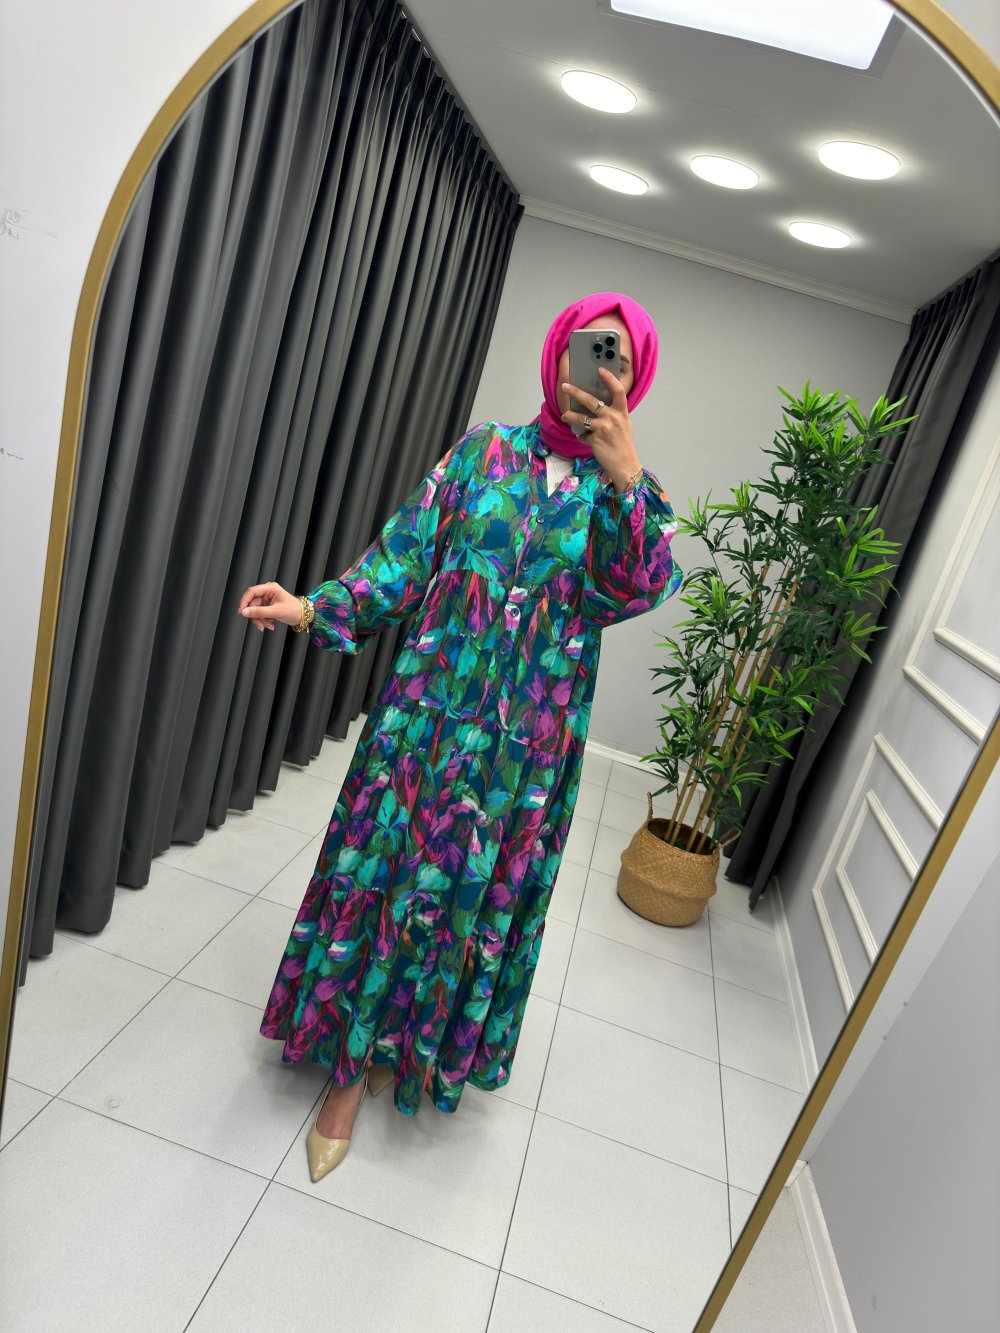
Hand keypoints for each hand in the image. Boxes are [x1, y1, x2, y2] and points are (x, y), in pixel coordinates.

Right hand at [237, 581, 302, 631]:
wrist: (303, 616)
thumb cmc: (294, 610)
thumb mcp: (275, 612)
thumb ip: (259, 612)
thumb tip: (244, 612)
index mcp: (270, 588)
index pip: (251, 592)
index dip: (244, 602)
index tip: (241, 612)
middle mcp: (268, 592)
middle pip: (252, 603)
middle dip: (256, 616)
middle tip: (260, 626)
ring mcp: (267, 599)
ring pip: (255, 610)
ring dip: (260, 620)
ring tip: (268, 626)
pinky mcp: (268, 606)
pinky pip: (260, 613)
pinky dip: (263, 620)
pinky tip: (271, 624)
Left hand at [560, 367, 641, 490]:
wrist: (626, 465)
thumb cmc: (623, 444)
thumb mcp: (622, 424)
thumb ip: (612, 413)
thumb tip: (593, 405)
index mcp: (622, 412)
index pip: (618, 390)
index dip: (609, 379)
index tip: (600, 369)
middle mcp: (613, 418)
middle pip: (591, 401)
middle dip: (575, 392)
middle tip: (565, 386)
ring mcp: (604, 429)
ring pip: (581, 418)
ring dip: (570, 416)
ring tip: (565, 415)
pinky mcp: (595, 440)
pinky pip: (582, 434)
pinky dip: (581, 436)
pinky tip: (583, 438)